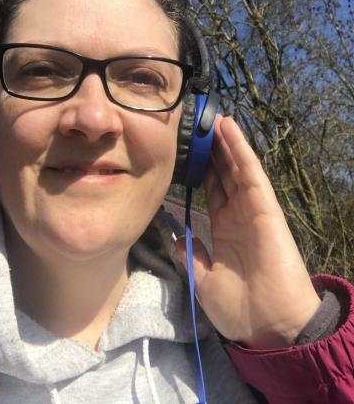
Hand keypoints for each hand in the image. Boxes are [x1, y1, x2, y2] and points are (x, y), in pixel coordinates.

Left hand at [176, 114, 320, 349]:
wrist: (268, 327)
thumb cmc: (239, 308)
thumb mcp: (203, 279)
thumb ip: (191, 253)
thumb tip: (174, 236)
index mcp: (223, 229)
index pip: (210, 190)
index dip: (200, 168)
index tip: (185, 148)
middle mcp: (237, 214)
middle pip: (222, 172)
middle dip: (210, 149)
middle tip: (196, 123)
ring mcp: (252, 208)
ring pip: (236, 166)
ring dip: (224, 141)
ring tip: (211, 115)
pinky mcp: (265, 207)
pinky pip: (251, 173)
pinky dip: (240, 149)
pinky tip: (229, 128)